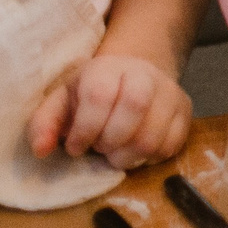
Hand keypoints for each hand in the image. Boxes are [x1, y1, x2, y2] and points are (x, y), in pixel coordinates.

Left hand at [29, 55, 190, 170]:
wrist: (132, 78)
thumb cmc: (90, 96)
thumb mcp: (61, 103)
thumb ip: (45, 125)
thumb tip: (42, 150)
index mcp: (108, 68)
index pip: (100, 95)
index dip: (85, 129)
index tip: (75, 147)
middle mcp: (145, 74)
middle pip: (135, 108)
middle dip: (110, 141)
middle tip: (100, 148)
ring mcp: (170, 92)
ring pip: (154, 135)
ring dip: (128, 156)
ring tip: (115, 154)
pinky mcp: (186, 111)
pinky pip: (171, 145)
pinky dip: (149, 158)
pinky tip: (134, 152)